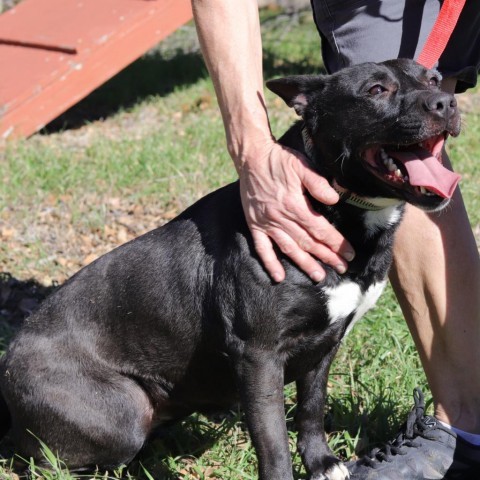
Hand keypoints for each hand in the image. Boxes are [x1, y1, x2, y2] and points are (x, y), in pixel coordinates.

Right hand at [239, 141, 354, 282]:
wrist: (251, 158)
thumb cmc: (279, 161)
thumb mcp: (301, 165)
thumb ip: (318, 183)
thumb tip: (334, 200)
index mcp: (295, 205)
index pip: (320, 230)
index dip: (336, 243)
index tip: (349, 253)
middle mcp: (281, 218)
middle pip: (308, 242)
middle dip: (327, 256)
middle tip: (342, 268)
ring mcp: (267, 224)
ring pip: (289, 249)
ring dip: (305, 264)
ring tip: (319, 277)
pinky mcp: (255, 226)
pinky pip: (262, 249)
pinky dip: (270, 263)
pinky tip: (279, 277)